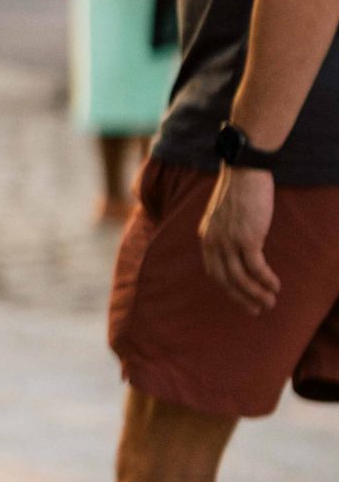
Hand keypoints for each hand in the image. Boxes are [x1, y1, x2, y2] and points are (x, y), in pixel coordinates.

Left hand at [198, 165, 279, 314]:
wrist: (244, 170)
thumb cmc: (239, 190)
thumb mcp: (224, 215)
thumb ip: (226, 233)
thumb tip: (239, 250)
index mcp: (206, 237)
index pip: (214, 272)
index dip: (228, 290)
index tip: (241, 300)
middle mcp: (213, 242)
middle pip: (225, 281)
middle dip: (241, 298)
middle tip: (256, 311)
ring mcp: (229, 241)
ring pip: (241, 278)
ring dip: (256, 294)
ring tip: (270, 302)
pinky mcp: (247, 238)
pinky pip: (256, 268)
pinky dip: (266, 280)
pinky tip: (275, 286)